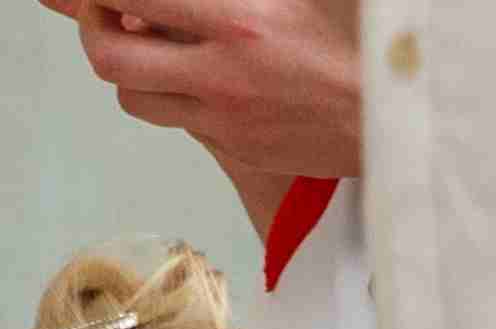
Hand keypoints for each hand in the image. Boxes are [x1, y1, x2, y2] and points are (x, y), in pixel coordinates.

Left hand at [39, 0, 369, 177]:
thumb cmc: (361, 39)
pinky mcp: (236, 147)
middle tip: (101, 7)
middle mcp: (222, 73)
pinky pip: (176, 119)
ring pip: (133, 97)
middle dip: (90, 26)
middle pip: (111, 58)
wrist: (404, 112)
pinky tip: (190, 70)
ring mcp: (224, 117)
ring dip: (126, 65)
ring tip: (142, 39)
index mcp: (240, 19)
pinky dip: (168, 92)